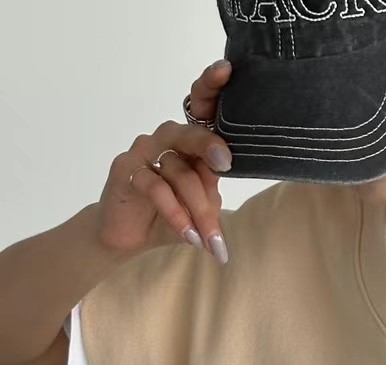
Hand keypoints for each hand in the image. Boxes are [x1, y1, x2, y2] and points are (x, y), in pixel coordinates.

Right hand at [93, 60, 233, 261]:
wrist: (128, 238)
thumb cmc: (168, 218)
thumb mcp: (199, 207)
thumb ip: (211, 191)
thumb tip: (222, 183)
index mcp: (188, 143)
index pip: (201, 110)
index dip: (210, 86)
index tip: (225, 69)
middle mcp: (166, 141)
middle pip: (190, 134)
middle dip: (208, 148)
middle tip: (223, 165)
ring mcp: (143, 152)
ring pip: (178, 171)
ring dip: (198, 208)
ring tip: (209, 239)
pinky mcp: (126, 170)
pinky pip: (156, 188)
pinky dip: (176, 214)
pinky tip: (188, 235)